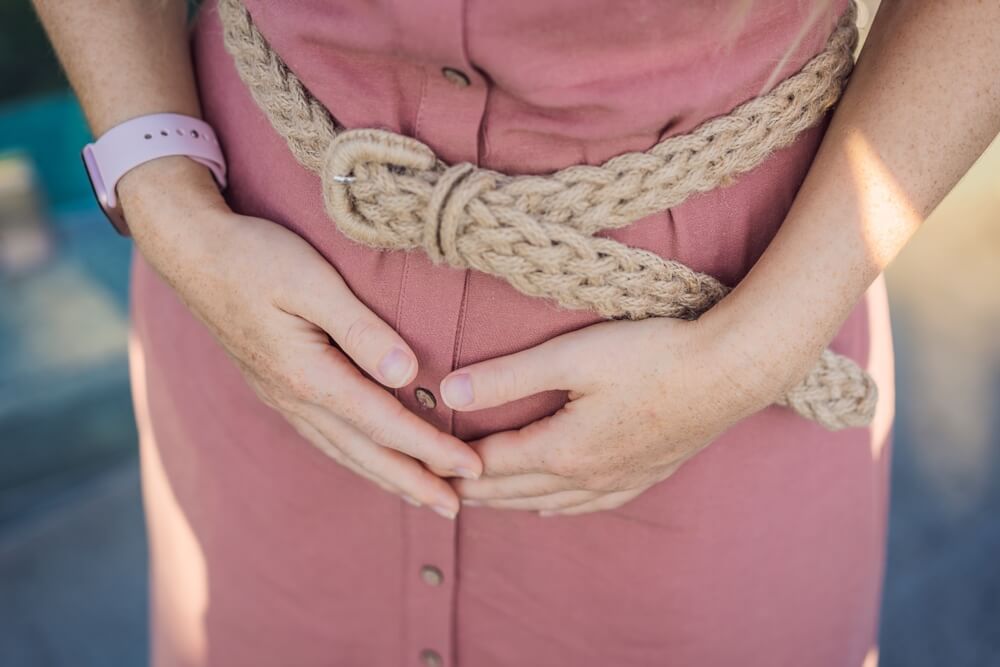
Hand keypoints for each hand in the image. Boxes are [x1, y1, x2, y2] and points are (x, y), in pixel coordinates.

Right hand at [120, 157, 480, 517]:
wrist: (191, 252)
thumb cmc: (255, 257)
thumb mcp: (312, 282)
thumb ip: (361, 330)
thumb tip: (408, 375)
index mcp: (308, 376)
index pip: (384, 424)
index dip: (431, 449)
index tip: (471, 468)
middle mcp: (294, 398)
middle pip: (365, 452)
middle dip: (414, 482)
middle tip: (455, 508)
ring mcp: (282, 396)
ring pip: (343, 450)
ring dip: (386, 476)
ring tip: (422, 495)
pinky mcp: (276, 386)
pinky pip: (325, 436)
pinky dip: (357, 456)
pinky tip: (370, 458)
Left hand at [439, 314, 779, 515]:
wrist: (730, 372)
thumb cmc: (652, 355)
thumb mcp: (572, 357)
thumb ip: (508, 376)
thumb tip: (448, 389)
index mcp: (562, 450)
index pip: (491, 463)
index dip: (454, 461)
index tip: (423, 461)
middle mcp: (586, 477)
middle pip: (514, 490)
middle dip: (473, 490)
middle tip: (436, 488)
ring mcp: (618, 482)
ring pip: (547, 503)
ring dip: (508, 502)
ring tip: (481, 500)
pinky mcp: (644, 475)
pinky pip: (587, 506)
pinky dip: (555, 507)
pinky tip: (551, 506)